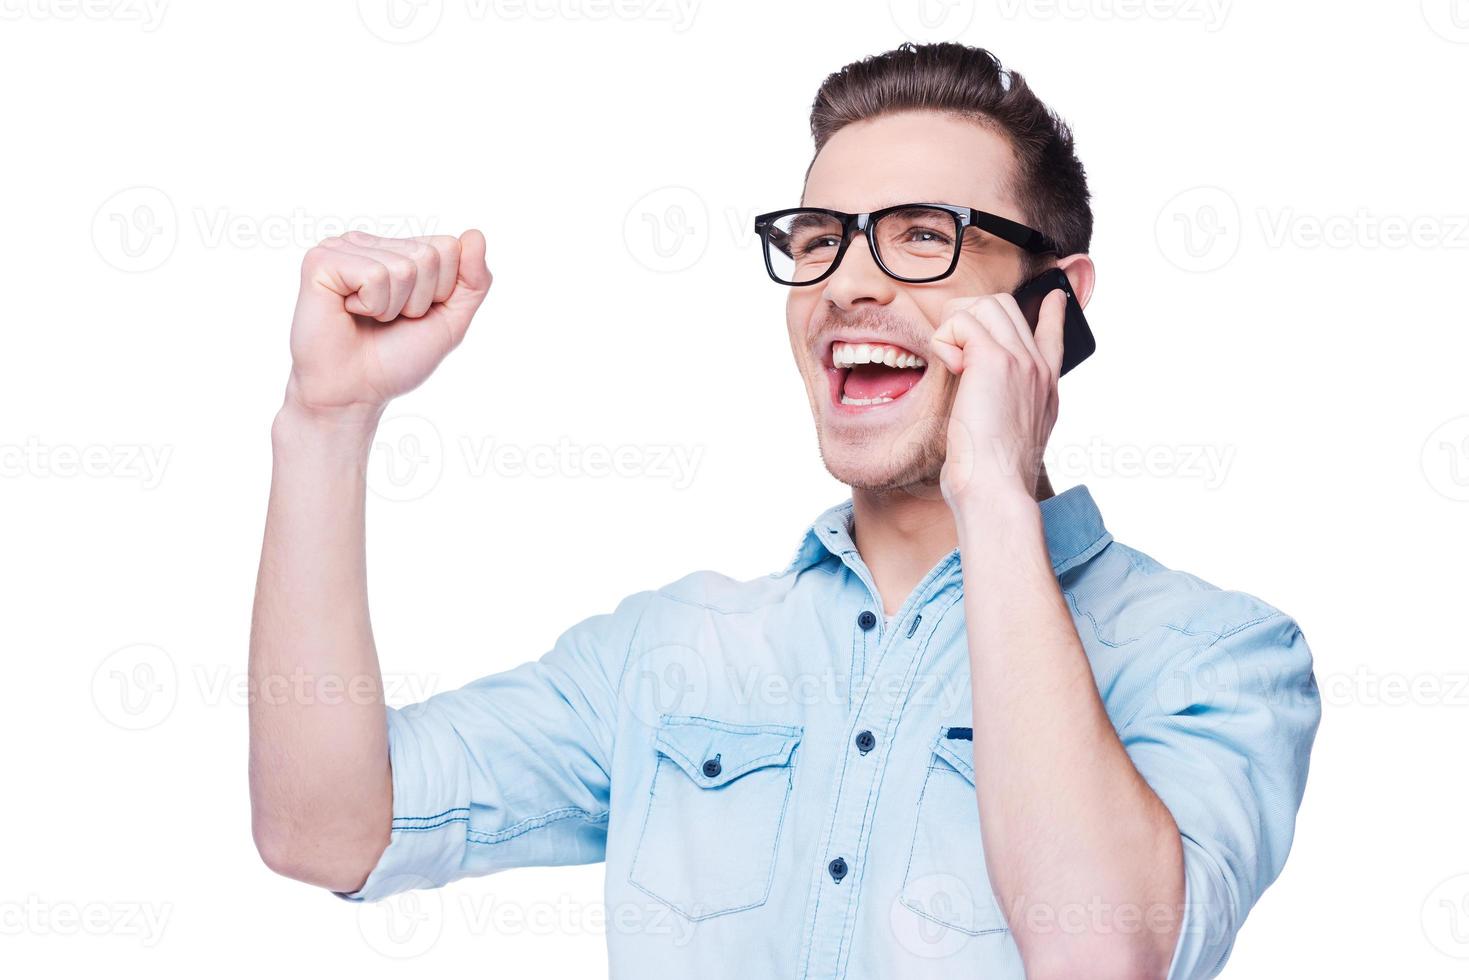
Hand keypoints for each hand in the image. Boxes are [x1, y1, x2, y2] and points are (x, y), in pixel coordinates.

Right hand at [284, 229, 491, 421]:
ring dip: (393, 307)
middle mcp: (371, 243)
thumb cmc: (396, 359)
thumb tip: (476, 234)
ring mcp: (343, 248)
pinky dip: (371, 305)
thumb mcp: (450, 322)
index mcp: (399, 250)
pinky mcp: (321, 261)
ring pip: (404, 267)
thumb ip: (473, 282)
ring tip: (368, 318)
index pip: (450, 247)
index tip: (413, 314)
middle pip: (429, 255)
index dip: (442, 291)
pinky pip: (374, 276)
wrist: (355, 393)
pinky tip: (348, 311)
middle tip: (387, 320)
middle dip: (419, 301)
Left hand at [929, 286, 1066, 510]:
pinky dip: (944, 339)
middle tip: (953, 348)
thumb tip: (979, 397)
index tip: (1053, 298)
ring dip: (955, 325)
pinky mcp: (993, 360)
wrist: (997, 488)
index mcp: (1046, 387)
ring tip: (951, 361)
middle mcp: (1037, 368)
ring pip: (985, 305)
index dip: (1052, 313)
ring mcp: (1019, 360)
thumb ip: (1004, 407)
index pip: (1054, 335)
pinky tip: (950, 367)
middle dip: (971, 316)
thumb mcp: (1011, 437)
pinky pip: (961, 322)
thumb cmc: (993, 474)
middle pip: (1006, 307)